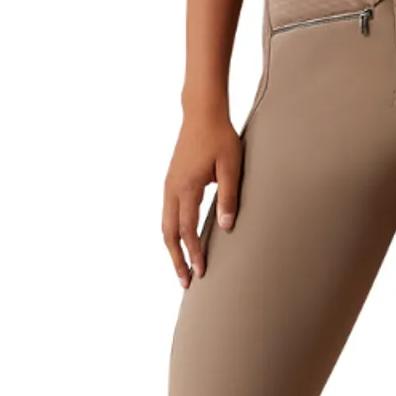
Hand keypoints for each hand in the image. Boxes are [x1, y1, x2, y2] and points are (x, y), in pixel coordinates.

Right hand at [162, 109, 244, 287]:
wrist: (201, 113)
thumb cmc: (220, 137)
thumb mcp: (231, 166)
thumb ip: (229, 196)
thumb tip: (226, 228)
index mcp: (186, 187)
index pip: (188, 229)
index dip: (194, 253)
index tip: (201, 272)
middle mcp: (172, 189)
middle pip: (169, 233)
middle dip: (177, 259)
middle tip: (186, 281)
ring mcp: (168, 185)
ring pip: (165, 225)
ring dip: (172, 248)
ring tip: (181, 267)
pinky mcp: (171, 181)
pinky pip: (166, 214)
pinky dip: (171, 232)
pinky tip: (180, 241)